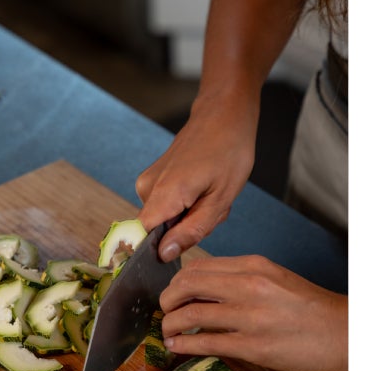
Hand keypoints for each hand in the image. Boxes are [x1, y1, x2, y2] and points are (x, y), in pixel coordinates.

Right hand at [135, 104, 255, 261]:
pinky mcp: (153, 178)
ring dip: (192, 215)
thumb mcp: (221, 199)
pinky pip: (167, 205)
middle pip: (160, 230)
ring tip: (212, 195)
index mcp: (163, 194)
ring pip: (166, 218)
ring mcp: (148, 181)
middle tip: (214, 208)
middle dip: (188, 228)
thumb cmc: (229, 152)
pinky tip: (205, 189)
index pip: (141, 239)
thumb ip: (192, 230)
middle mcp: (146, 188)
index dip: (160, 250)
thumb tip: (164, 254)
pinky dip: (189, 204)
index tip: (187, 243)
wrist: (223, 116)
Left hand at [159, 255, 347, 370]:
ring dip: (170, 325)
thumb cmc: (313, 310)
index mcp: (255, 266)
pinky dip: (183, 346)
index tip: (175, 295)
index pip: (198, 267)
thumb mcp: (277, 280)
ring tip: (169, 333)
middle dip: (167, 301)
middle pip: (186, 285)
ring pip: (189, 314)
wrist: (345, 333)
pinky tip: (179, 348)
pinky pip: (205, 343)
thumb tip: (204, 290)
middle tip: (166, 312)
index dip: (177, 282)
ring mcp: (251, 316)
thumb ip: (242, 280)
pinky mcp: (254, 346)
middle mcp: (250, 286)